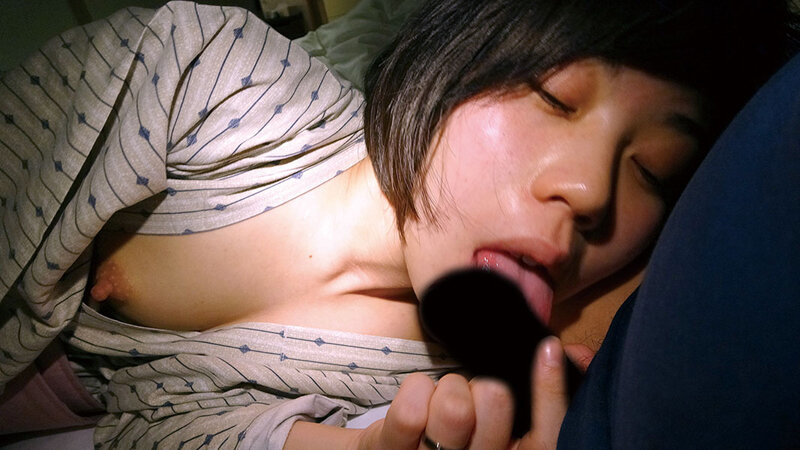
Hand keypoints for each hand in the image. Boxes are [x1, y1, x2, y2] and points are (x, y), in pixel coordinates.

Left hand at [358, 336, 571, 449]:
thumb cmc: (461, 435)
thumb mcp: (505, 424)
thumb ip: (545, 395)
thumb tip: (578, 353)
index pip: (546, 436)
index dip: (551, 389)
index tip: (547, 347)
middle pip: (496, 404)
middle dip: (485, 383)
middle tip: (474, 391)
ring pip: (454, 408)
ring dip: (450, 387)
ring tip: (445, 397)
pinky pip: (410, 413)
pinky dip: (416, 387)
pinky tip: (420, 393)